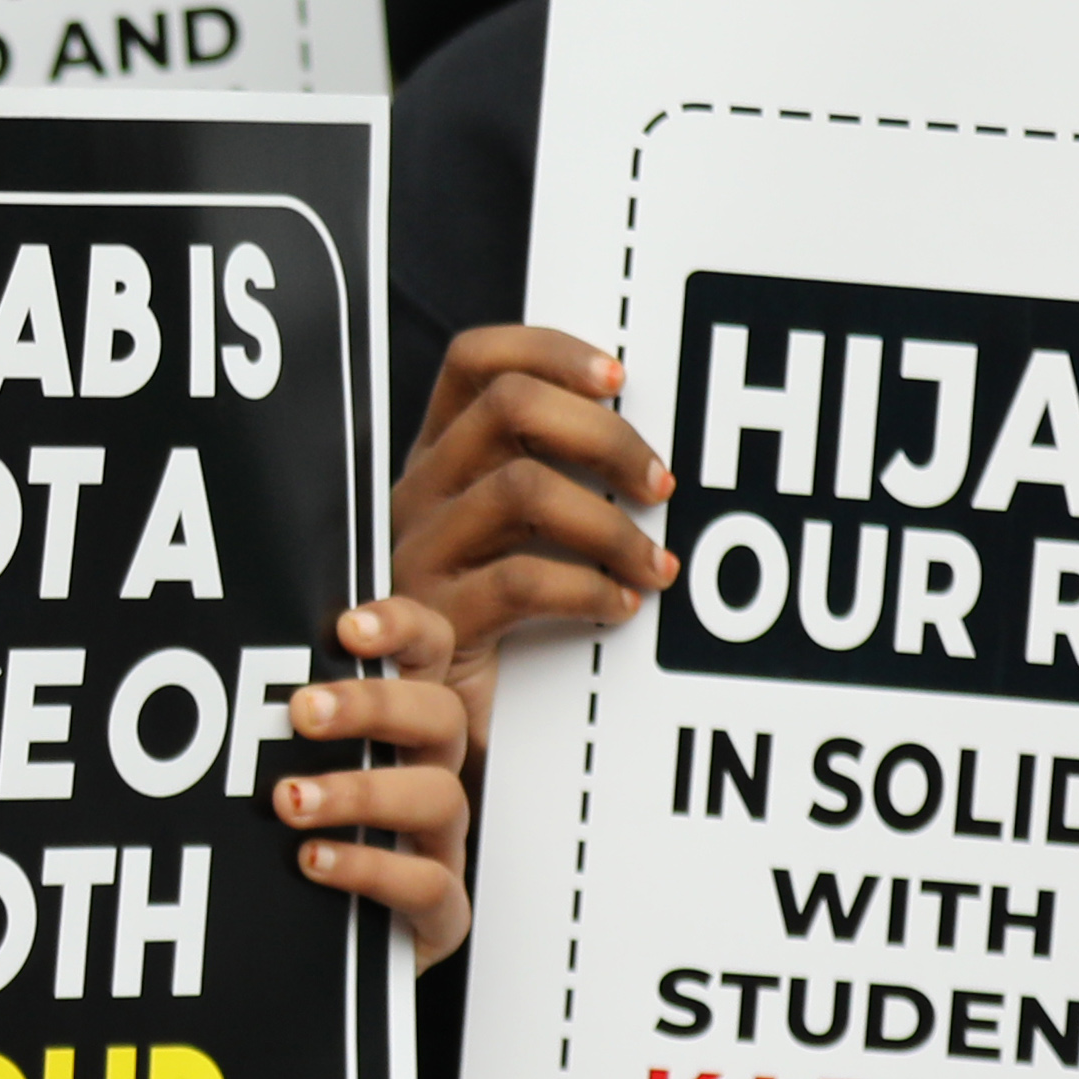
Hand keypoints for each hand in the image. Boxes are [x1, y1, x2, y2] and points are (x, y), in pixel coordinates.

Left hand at [277, 594, 478, 967]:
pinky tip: (312, 860)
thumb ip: (261, 720)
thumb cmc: (284, 845)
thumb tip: (199, 670)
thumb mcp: (269, 769)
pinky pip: (427, 884)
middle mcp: (429, 773)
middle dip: (372, 707)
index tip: (345, 629)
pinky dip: (369, 868)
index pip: (426, 651)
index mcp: (397, 725)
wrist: (301, 952)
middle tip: (302, 712)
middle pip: (440, 716)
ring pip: (438, 796)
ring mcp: (439, 842)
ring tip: (290, 799)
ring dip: (360, 791)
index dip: (400, 630)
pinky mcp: (438, 912)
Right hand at [390, 326, 667, 747]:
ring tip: (654, 563)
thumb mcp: (507, 539)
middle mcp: (418, 491)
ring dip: (611, 521)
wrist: (418, 729)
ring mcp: (419, 552)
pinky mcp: (431, 618)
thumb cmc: (486, 623)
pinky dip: (589, 588)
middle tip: (660, 484)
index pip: (474, 359)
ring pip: (522, 487)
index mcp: (437, 457)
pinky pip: (521, 580)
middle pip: (510, 406)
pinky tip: (619, 607)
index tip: (620, 378)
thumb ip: (550, 482)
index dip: (550, 349)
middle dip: (606, 435)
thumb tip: (649, 450)